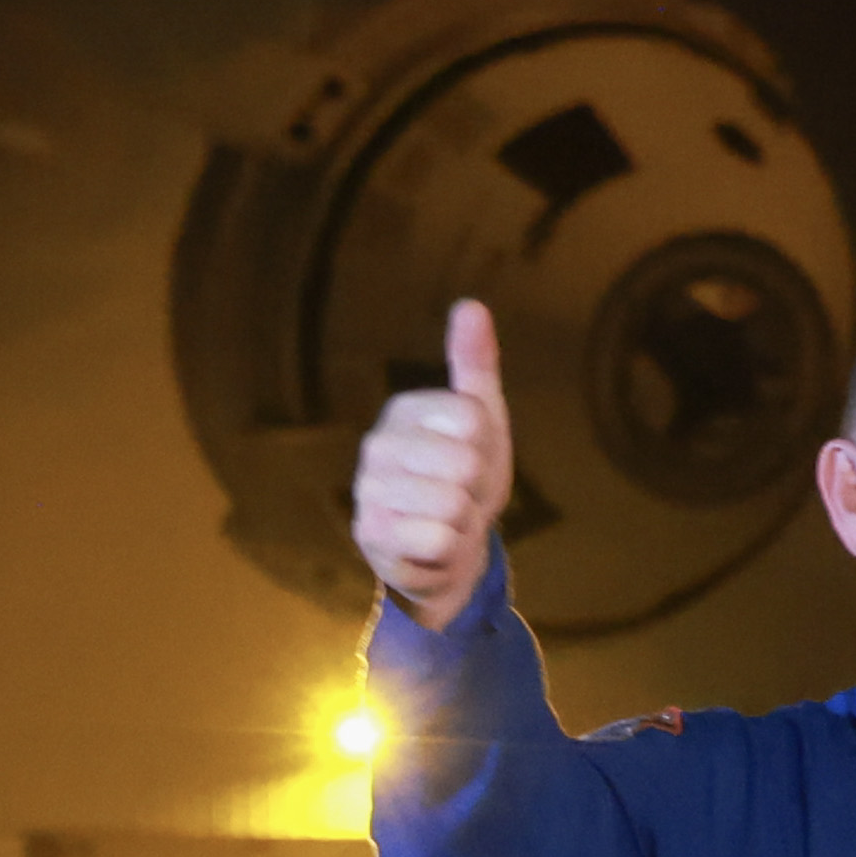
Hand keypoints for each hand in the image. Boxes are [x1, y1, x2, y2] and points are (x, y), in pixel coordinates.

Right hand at [350, 298, 514, 632]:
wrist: (443, 551)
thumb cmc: (463, 480)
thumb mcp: (480, 420)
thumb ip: (475, 364)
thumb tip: (471, 305)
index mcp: (404, 409)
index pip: (474, 419)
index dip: (487, 448)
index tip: (472, 459)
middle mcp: (377, 444)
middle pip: (465, 463)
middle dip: (476, 490)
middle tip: (460, 496)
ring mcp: (369, 491)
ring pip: (452, 504)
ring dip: (463, 523)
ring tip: (445, 521)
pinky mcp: (370, 536)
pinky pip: (439, 539)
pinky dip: (448, 550)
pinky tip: (430, 547)